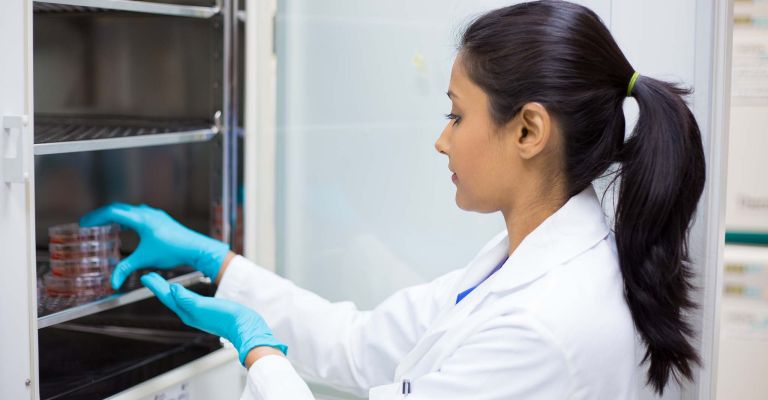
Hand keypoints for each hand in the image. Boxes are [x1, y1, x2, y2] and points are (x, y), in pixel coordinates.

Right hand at [80, 203, 229, 288]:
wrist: (195, 247)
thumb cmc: (173, 250)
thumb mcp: (145, 260)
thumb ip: (126, 269)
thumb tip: (113, 282)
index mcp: (141, 219)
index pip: (112, 212)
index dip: (96, 217)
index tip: (84, 223)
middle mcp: (147, 213)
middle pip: (119, 209)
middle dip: (102, 216)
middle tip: (89, 224)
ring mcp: (155, 215)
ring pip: (130, 211)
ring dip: (115, 216)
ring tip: (104, 226)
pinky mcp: (161, 219)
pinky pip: (139, 215)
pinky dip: (127, 219)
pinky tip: (125, 229)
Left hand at [141, 272, 286, 365]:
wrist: (244, 326)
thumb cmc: (226, 318)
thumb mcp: (203, 306)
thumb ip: (186, 299)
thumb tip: (172, 289)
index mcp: (187, 312)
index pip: (167, 297)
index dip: (156, 286)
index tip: (146, 276)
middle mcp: (190, 314)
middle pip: (171, 299)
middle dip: (160, 288)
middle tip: (150, 277)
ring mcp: (199, 314)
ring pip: (179, 300)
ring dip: (170, 291)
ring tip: (165, 284)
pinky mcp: (208, 312)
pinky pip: (190, 301)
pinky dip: (183, 295)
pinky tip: (186, 293)